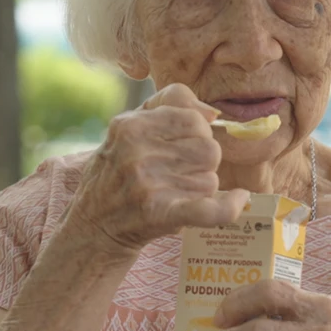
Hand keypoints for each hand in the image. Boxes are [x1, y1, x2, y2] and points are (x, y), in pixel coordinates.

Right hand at [67, 83, 250, 254]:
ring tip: (173, 193)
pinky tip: (239, 199)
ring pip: (209, 179)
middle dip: (201, 163)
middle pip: (208, 149)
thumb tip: (213, 114)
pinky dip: (230, 206)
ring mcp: (147, 184)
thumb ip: (169, 104)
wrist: (91, 227)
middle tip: (177, 174)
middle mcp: (136, 151)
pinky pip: (210, 209)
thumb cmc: (116, 171)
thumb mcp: (128, 127)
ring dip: (199, 188)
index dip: (197, 133)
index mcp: (130, 124)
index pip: (194, 119)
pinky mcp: (159, 215)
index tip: (182, 146)